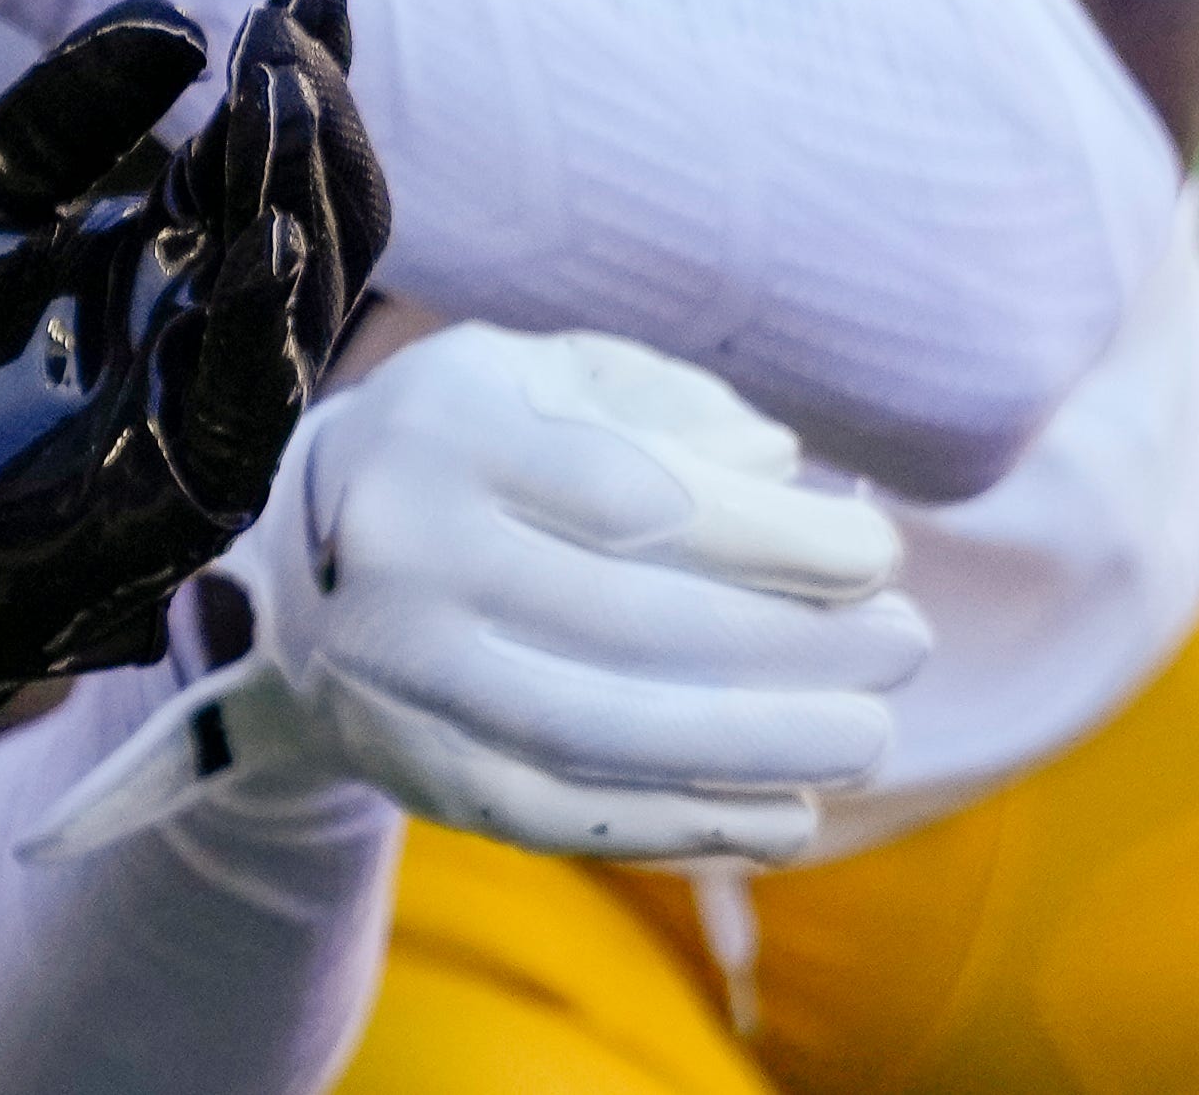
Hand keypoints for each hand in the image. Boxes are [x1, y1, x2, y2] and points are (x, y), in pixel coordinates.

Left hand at [0, 0, 385, 731]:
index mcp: (166, 248)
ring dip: (305, 186)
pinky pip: (257, 397)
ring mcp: (209, 403)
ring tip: (278, 91)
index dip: (305, 61)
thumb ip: (64, 113)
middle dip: (321, 111)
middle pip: (319, 206)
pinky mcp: (192, 487)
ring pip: (312, 289)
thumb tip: (180, 19)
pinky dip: (270, 316)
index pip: (267, 144)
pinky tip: (271, 238)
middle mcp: (207, 318)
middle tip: (287, 25)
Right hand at [25, 323, 927, 868]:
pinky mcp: (414, 770)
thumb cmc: (469, 446)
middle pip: (632, 623)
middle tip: (908, 647)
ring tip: (870, 740)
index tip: (876, 551)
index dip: (776, 538)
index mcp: (449, 428)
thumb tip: (784, 472)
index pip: (638, 498)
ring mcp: (400, 676)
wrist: (290, 556)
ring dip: (758, 748)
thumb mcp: (543, 373)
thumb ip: (665, 400)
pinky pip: (565, 818)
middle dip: (795, 646)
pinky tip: (787, 819)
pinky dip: (687, 826)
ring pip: (600, 734)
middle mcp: (408, 551)